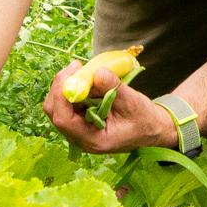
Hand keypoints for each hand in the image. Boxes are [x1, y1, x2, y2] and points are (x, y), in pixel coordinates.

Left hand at [44, 60, 179, 154]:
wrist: (152, 129)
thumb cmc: (145, 120)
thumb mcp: (134, 103)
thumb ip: (114, 88)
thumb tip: (97, 73)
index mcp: (92, 139)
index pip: (64, 120)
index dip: (62, 95)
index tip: (73, 72)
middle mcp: (80, 137)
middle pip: (55, 112)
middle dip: (61, 86)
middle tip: (76, 66)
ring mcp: (78, 129)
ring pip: (58, 106)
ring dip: (67, 85)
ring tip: (84, 70)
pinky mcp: (80, 120)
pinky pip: (68, 103)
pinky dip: (73, 88)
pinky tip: (86, 79)